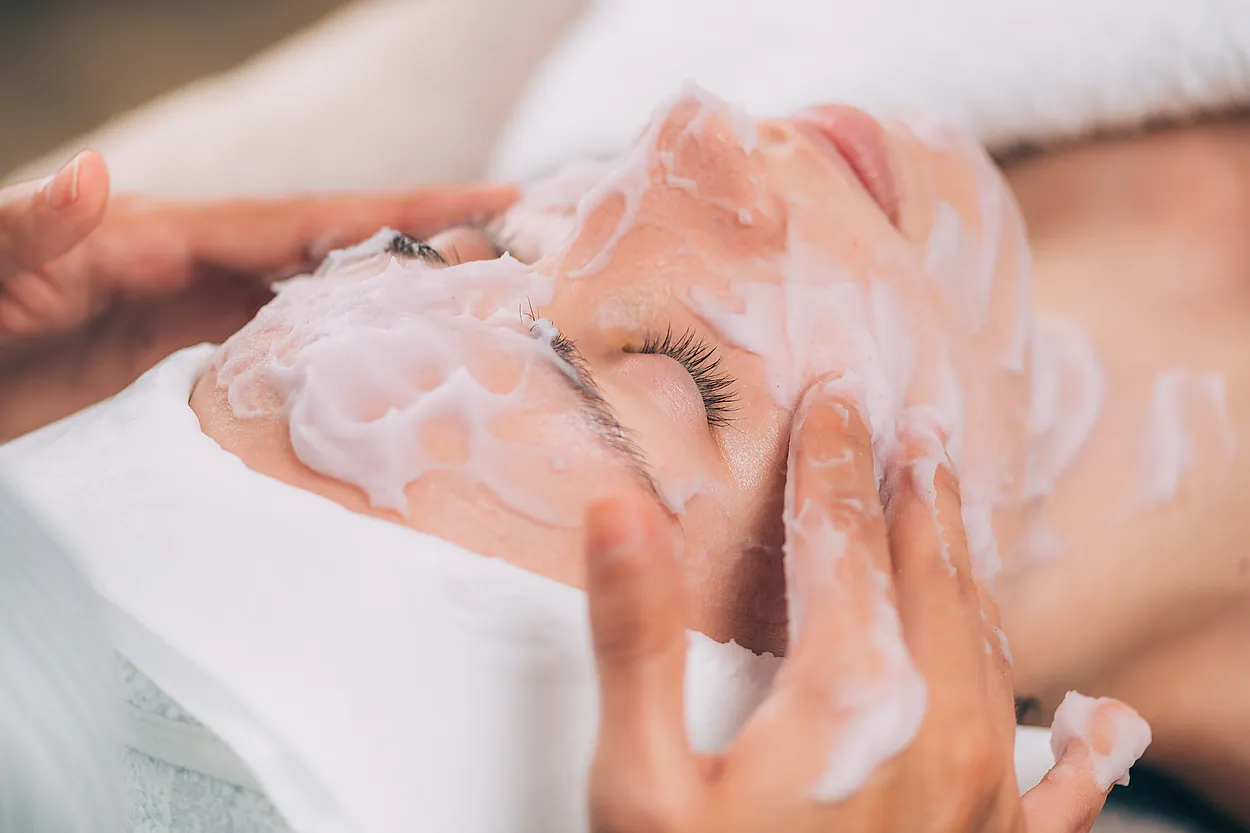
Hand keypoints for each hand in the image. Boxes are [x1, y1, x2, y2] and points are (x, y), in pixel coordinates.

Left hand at [0, 151, 515, 439]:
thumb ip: (35, 224)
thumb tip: (95, 171)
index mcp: (163, 233)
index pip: (305, 219)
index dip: (400, 212)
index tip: (487, 204)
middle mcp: (191, 259)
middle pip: (330, 248)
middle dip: (421, 244)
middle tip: (510, 253)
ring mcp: (187, 305)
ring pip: (311, 296)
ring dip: (387, 295)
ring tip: (467, 303)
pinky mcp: (173, 350)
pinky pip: (272, 342)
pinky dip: (332, 345)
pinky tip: (373, 361)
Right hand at [582, 382, 1147, 831]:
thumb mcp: (640, 786)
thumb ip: (636, 642)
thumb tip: (618, 513)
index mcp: (849, 692)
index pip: (843, 536)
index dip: (835, 460)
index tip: (839, 402)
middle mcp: (937, 730)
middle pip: (931, 574)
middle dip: (916, 495)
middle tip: (918, 434)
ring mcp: (983, 800)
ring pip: (993, 649)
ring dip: (972, 574)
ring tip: (960, 521)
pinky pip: (1059, 786)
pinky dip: (1077, 742)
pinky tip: (1104, 729)